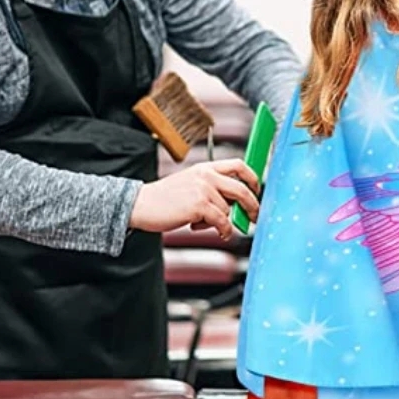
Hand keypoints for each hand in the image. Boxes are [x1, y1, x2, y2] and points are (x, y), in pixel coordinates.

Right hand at [129, 159, 259, 240]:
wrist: (141, 204)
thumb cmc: (165, 198)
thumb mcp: (191, 184)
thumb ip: (212, 189)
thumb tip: (236, 206)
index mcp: (206, 168)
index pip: (239, 165)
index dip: (252, 177)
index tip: (257, 190)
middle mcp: (207, 175)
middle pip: (241, 189)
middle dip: (252, 205)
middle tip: (255, 216)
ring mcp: (204, 189)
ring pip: (228, 210)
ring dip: (223, 221)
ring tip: (204, 223)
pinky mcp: (199, 205)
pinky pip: (222, 221)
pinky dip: (223, 230)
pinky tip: (219, 233)